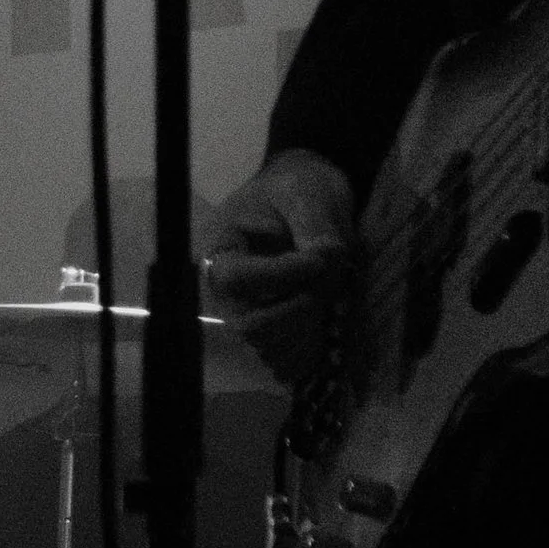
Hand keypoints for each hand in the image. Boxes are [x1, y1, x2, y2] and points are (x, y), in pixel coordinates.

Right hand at [204, 149, 356, 385]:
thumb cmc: (299, 188)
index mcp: (221, 250)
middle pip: (249, 325)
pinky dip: (307, 350)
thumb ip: (314, 227)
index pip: (237, 280)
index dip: (281, 276)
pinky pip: (282, 360)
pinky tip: (325, 325)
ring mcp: (247, 313)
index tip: (320, 259)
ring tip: (327, 298)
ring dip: (306, 329)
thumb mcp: (306, 194)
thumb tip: (326, 260)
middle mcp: (226, 290)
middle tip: (325, 281)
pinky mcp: (272, 330)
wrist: (310, 200)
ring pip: (268, 347)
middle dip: (297, 308)